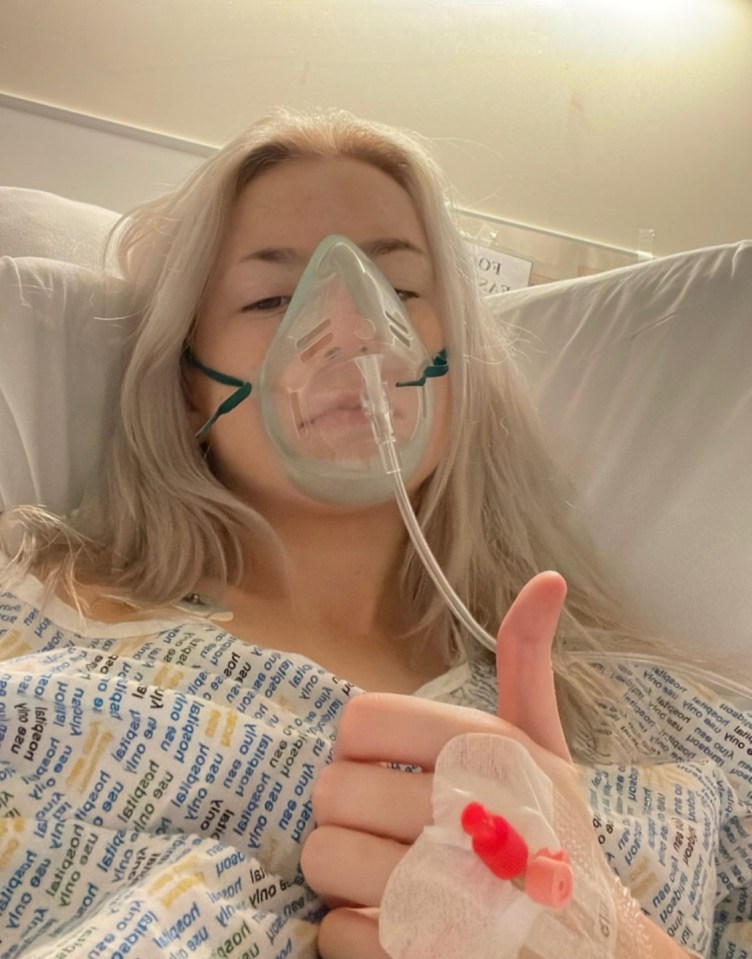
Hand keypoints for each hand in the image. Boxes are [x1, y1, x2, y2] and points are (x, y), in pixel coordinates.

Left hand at [301, 571, 573, 958]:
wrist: (594, 951)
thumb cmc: (555, 838)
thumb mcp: (549, 746)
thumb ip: (528, 663)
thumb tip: (546, 578)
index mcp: (492, 750)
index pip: (358, 721)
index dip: (361, 750)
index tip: (390, 771)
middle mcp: (476, 814)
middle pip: (331, 789)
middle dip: (350, 813)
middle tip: (393, 831)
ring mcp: (453, 897)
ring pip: (322, 858)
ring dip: (344, 874)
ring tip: (390, 876)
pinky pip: (332, 933)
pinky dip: (352, 933)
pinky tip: (397, 929)